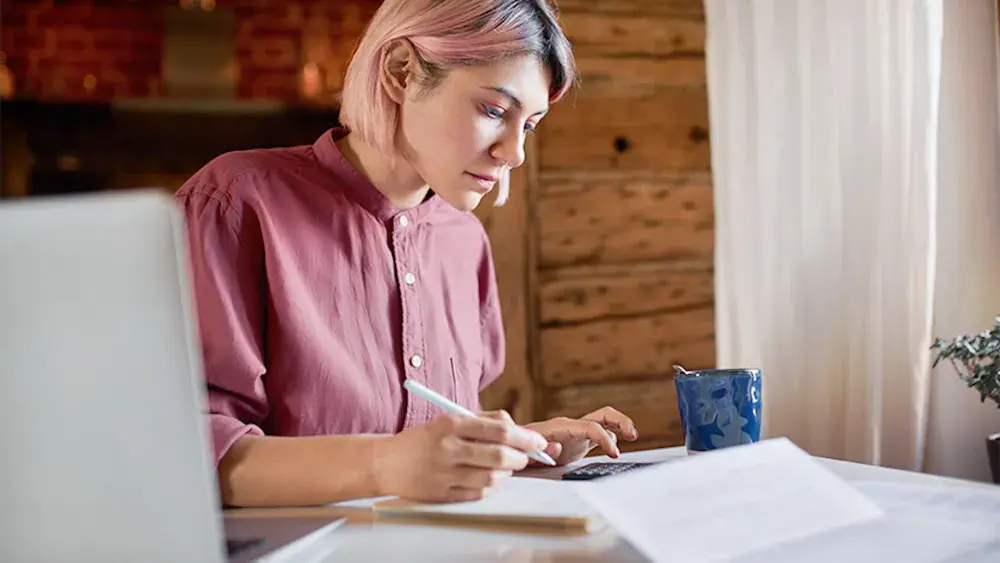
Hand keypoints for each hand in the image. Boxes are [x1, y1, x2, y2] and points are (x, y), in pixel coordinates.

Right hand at [373, 411, 548, 501]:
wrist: (386, 462)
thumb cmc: (425, 439)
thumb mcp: (450, 420)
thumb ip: (484, 421)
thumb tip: (518, 428)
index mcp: (451, 424)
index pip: (499, 430)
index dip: (525, 437)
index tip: (538, 441)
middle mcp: (448, 448)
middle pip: (499, 456)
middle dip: (521, 458)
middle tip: (525, 457)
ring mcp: (444, 473)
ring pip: (492, 478)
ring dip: (506, 474)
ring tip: (504, 468)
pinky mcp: (441, 494)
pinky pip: (478, 493)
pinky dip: (490, 487)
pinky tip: (487, 478)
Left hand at [524, 407, 637, 465]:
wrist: (512, 446)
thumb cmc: (518, 447)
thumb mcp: (527, 451)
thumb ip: (541, 450)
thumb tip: (557, 447)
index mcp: (563, 426)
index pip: (591, 426)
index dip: (605, 438)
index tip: (614, 454)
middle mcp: (573, 426)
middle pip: (603, 414)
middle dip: (620, 421)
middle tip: (632, 434)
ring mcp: (577, 433)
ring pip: (605, 422)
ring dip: (620, 426)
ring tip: (632, 436)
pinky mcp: (579, 442)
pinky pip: (601, 435)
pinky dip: (613, 437)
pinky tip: (618, 448)